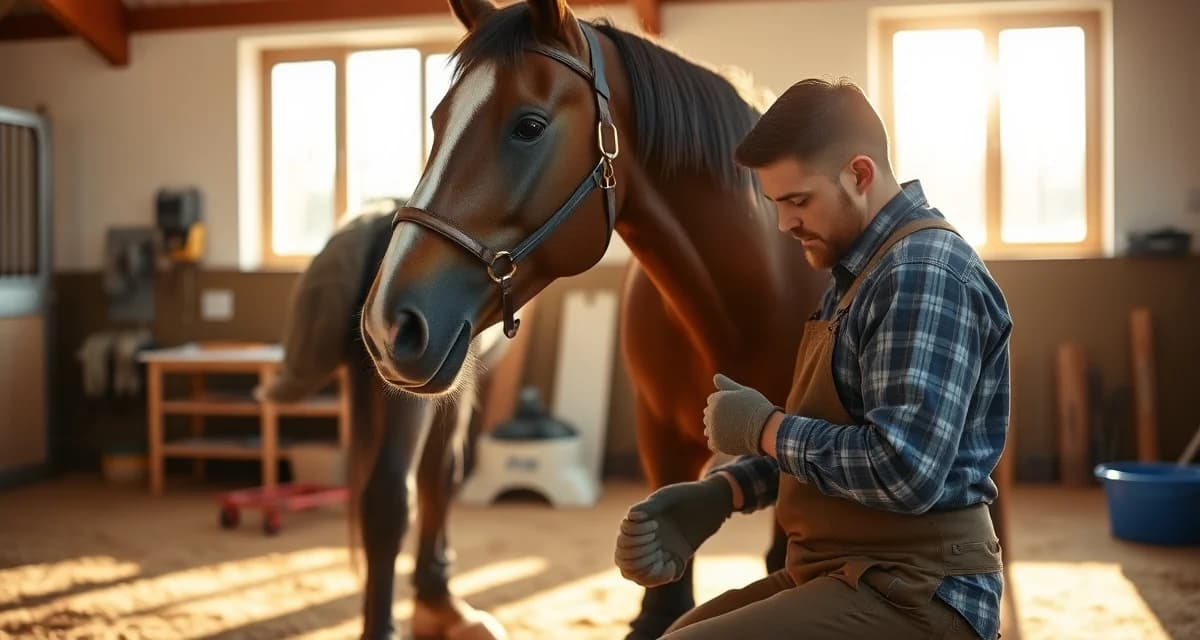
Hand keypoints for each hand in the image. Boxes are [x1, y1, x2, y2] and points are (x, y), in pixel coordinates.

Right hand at [614, 476, 733, 586]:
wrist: (711, 503)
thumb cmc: (687, 496)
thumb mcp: (667, 498)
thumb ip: (649, 506)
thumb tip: (631, 516)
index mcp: (639, 527)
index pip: (621, 545)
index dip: (630, 539)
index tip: (653, 523)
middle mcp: (645, 542)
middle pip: (625, 562)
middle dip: (637, 553)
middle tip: (655, 537)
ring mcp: (659, 553)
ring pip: (638, 575)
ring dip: (647, 569)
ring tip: (662, 556)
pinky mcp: (675, 561)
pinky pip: (659, 579)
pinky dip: (662, 576)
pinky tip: (674, 564)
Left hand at [702, 374, 779, 455]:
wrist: (766, 429)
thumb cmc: (757, 408)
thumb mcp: (744, 392)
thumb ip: (727, 384)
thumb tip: (715, 376)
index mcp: (716, 399)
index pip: (712, 401)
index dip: (725, 404)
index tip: (737, 408)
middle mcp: (711, 414)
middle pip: (708, 415)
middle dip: (719, 417)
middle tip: (737, 420)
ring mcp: (713, 429)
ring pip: (708, 429)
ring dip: (718, 430)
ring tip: (735, 430)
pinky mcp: (716, 443)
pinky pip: (712, 442)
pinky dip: (720, 442)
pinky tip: (731, 439)